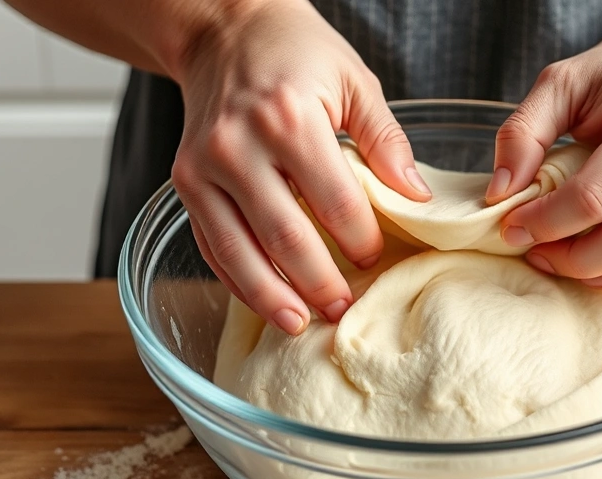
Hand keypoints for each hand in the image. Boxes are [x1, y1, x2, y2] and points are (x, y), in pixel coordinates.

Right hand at [170, 0, 430, 333]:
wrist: (224, 30)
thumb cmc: (296, 53)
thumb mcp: (355, 80)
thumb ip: (387, 141)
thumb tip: (418, 197)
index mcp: (289, 118)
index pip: (335, 202)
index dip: (360, 240)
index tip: (375, 259)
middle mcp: (239, 146)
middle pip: (286, 237)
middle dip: (319, 283)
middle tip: (345, 311)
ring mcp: (203, 167)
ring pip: (239, 252)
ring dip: (272, 297)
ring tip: (300, 324)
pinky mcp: (184, 183)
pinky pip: (210, 244)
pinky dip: (236, 279)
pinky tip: (263, 301)